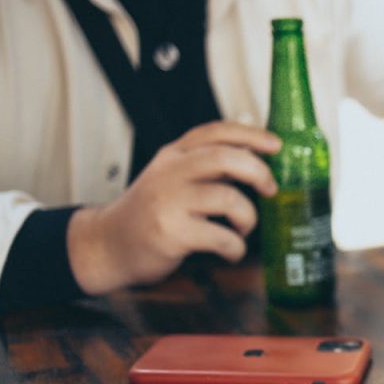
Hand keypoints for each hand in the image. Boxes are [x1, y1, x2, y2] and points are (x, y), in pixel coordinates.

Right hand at [68, 121, 280, 294]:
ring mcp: (169, 202)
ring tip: (242, 229)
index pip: (216, 132)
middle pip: (225, 158)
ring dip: (248, 218)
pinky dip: (236, 247)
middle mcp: (170, 172)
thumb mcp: (172, 178)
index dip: (251, 135)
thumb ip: (206, 166)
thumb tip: (256, 157)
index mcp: (173, 155)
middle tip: (270, 189)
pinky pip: (222, 237)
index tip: (276, 145)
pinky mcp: (171, 233)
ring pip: (228, 198)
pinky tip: (230, 251)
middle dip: (258, 171)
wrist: (107, 244)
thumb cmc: (150, 213)